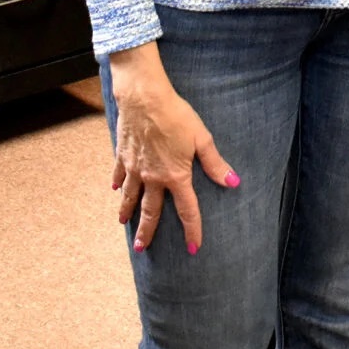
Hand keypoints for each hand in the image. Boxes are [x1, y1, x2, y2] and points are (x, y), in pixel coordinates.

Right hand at [108, 43, 238, 254]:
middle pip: (151, 211)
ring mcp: (135, 168)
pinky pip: (119, 175)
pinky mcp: (123, 157)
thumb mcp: (202, 138)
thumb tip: (233, 182)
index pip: (187, 209)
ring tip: (123, 223)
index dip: (192, 229)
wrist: (145, 99)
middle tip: (142, 248)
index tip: (194, 247)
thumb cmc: (177, 115)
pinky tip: (115, 189)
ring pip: (130, 197)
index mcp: (175, 176)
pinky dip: (118, 184)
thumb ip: (215, 163)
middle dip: (147, 231)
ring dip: (127, 212)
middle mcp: (153, 177)